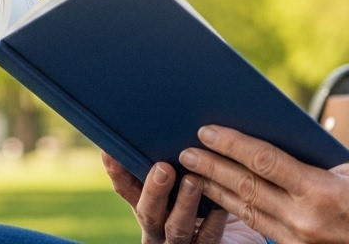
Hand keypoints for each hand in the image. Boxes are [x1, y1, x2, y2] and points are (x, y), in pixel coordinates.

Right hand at [102, 152, 261, 243]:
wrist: (236, 236)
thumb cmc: (207, 195)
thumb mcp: (184, 176)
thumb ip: (176, 158)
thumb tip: (172, 116)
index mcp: (149, 207)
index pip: (126, 190)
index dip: (118, 173)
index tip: (112, 151)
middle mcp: (158, 229)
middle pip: (147, 213)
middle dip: (153, 190)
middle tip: (162, 168)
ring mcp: (181, 243)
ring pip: (176, 228)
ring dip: (184, 204)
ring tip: (193, 181)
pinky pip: (209, 238)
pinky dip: (216, 220)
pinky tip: (222, 205)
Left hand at [178, 126, 348, 243]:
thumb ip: (317, 167)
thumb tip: (283, 152)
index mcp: (321, 191)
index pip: (263, 160)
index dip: (231, 144)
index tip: (207, 130)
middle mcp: (305, 219)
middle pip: (246, 187)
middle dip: (211, 167)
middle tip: (184, 151)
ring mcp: (299, 242)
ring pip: (247, 211)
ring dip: (216, 191)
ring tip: (192, 173)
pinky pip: (261, 229)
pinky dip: (238, 213)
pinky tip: (222, 201)